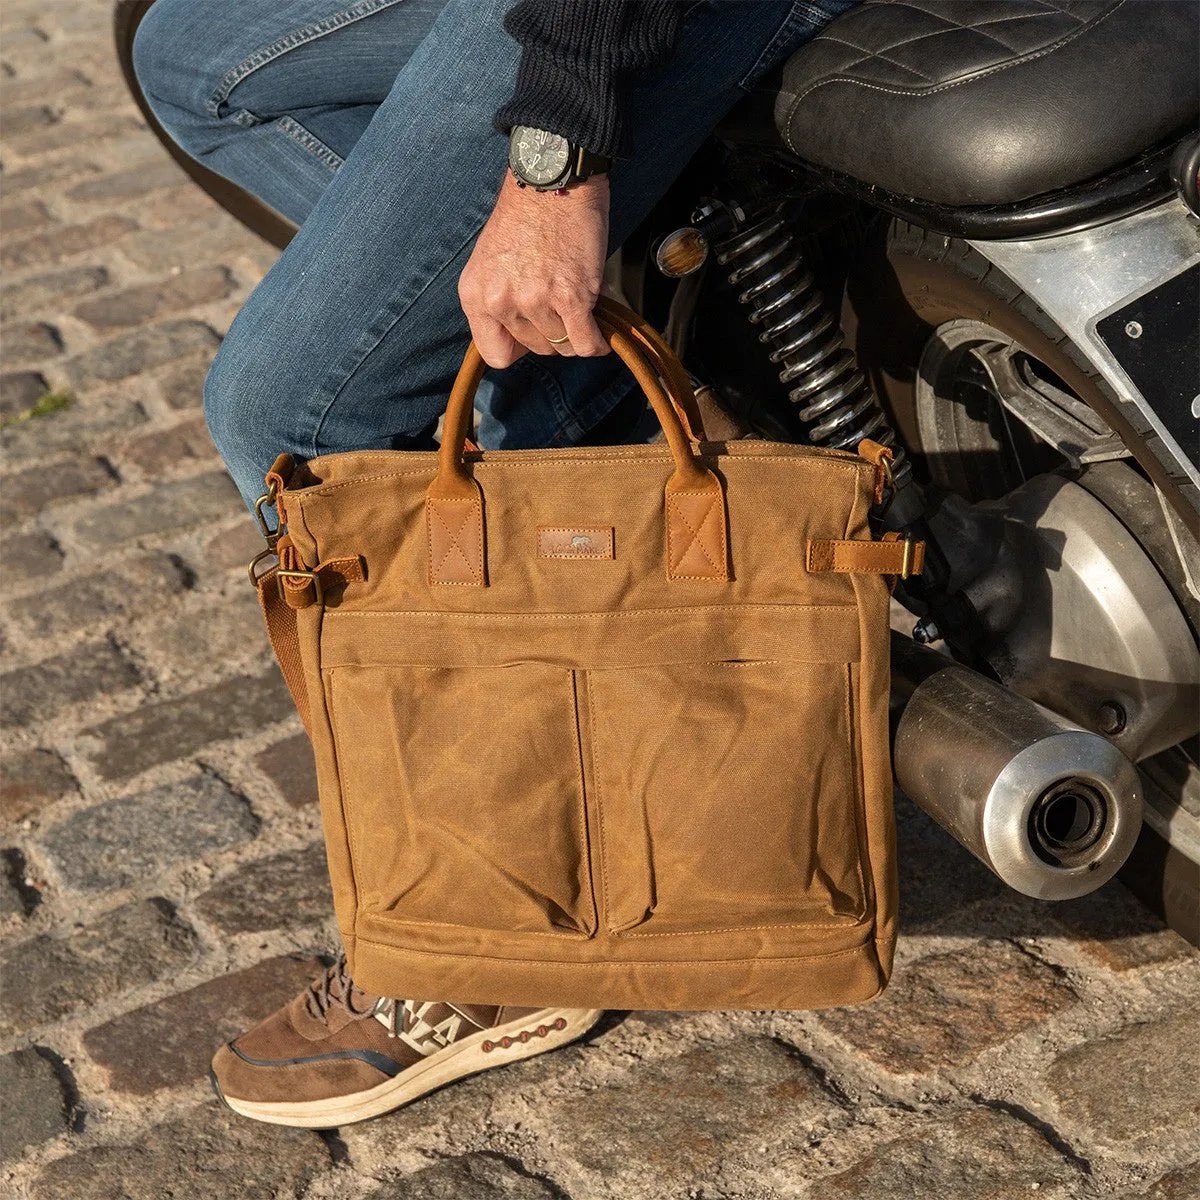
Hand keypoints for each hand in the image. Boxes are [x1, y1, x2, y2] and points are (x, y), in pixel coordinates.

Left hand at [458, 169, 611, 367]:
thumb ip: (500, 301)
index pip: (496, 354)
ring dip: (575, 330)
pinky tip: (600, 335)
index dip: (518, 347)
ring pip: (561, 345)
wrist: (552, 180)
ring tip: (578, 302)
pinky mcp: (570, 298)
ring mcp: (535, 301)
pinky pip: (585, 343)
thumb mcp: (493, 263)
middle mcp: (500, 301)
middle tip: (561, 306)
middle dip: (551, 333)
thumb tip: (528, 336)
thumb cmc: (526, 216)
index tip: (532, 331)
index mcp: (475, 295)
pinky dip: (596, 343)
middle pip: (534, 349)